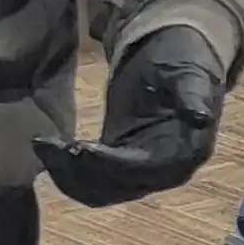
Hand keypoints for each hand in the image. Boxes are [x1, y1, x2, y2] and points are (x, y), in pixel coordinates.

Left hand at [36, 24, 225, 205]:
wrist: (173, 53)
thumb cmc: (184, 60)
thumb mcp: (192, 72)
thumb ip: (194, 95)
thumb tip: (201, 116)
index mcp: (187, 152)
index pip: (145, 170)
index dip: (111, 164)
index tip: (78, 148)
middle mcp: (165, 171)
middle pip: (118, 187)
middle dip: (81, 171)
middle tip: (48, 146)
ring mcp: (140, 170)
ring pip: (100, 190)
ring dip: (68, 175)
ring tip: (42, 146)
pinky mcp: (118, 160)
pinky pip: (91, 180)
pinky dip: (67, 172)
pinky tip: (47, 150)